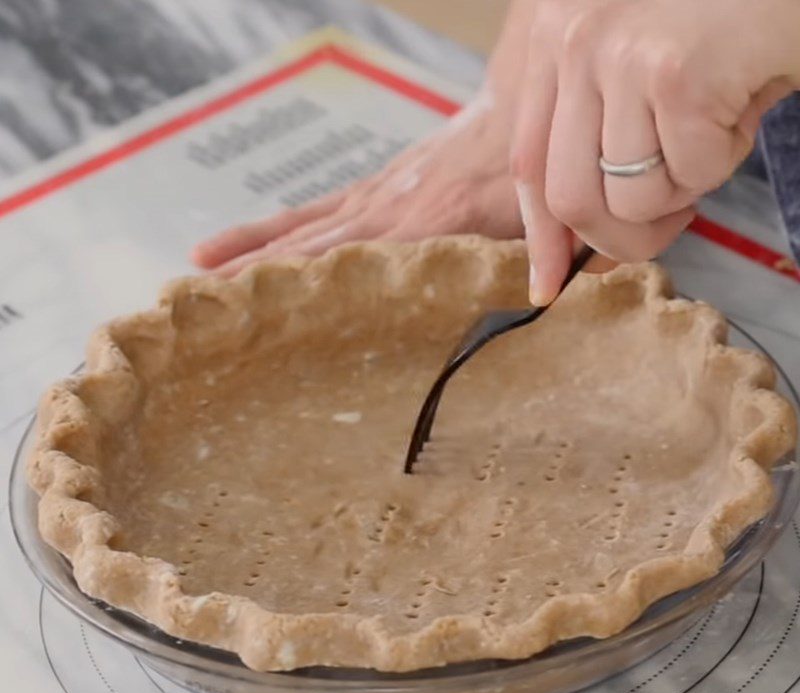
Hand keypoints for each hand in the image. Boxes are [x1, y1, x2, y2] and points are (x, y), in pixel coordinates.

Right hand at [192, 96, 521, 274]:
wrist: (523, 101)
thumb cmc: (536, 165)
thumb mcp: (544, 210)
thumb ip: (541, 249)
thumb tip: (543, 297)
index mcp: (426, 219)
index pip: (352, 258)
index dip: (305, 284)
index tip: (258, 310)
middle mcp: (389, 206)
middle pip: (310, 244)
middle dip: (257, 274)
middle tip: (205, 302)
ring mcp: (377, 196)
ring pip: (303, 226)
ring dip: (251, 248)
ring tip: (199, 269)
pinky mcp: (376, 189)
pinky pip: (316, 211)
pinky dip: (276, 228)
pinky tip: (239, 242)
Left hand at [511, 0, 799, 304]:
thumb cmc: (723, 23)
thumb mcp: (638, 74)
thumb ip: (597, 152)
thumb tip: (588, 257)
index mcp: (553, 36)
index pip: (528, 164)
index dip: (541, 236)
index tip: (549, 284)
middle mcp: (572, 40)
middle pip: (567, 199)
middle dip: (618, 239)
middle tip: (668, 227)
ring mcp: (619, 54)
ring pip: (628, 201)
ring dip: (682, 193)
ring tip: (713, 134)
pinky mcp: (674, 74)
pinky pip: (689, 177)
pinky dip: (723, 163)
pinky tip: (740, 108)